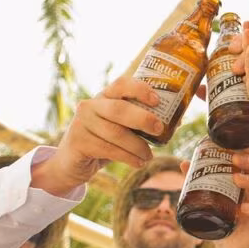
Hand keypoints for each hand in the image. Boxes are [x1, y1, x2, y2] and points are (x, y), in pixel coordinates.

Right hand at [34, 77, 159, 195]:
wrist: (71, 163)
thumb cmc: (104, 141)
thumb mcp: (121, 128)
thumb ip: (141, 121)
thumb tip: (177, 120)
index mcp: (104, 96)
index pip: (121, 84)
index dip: (140, 89)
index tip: (157, 100)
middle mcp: (90, 105)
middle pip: (119, 109)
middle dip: (143, 119)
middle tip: (159, 129)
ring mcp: (81, 123)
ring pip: (116, 133)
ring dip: (138, 146)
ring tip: (149, 156)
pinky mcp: (78, 141)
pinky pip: (108, 149)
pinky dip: (128, 157)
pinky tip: (138, 162)